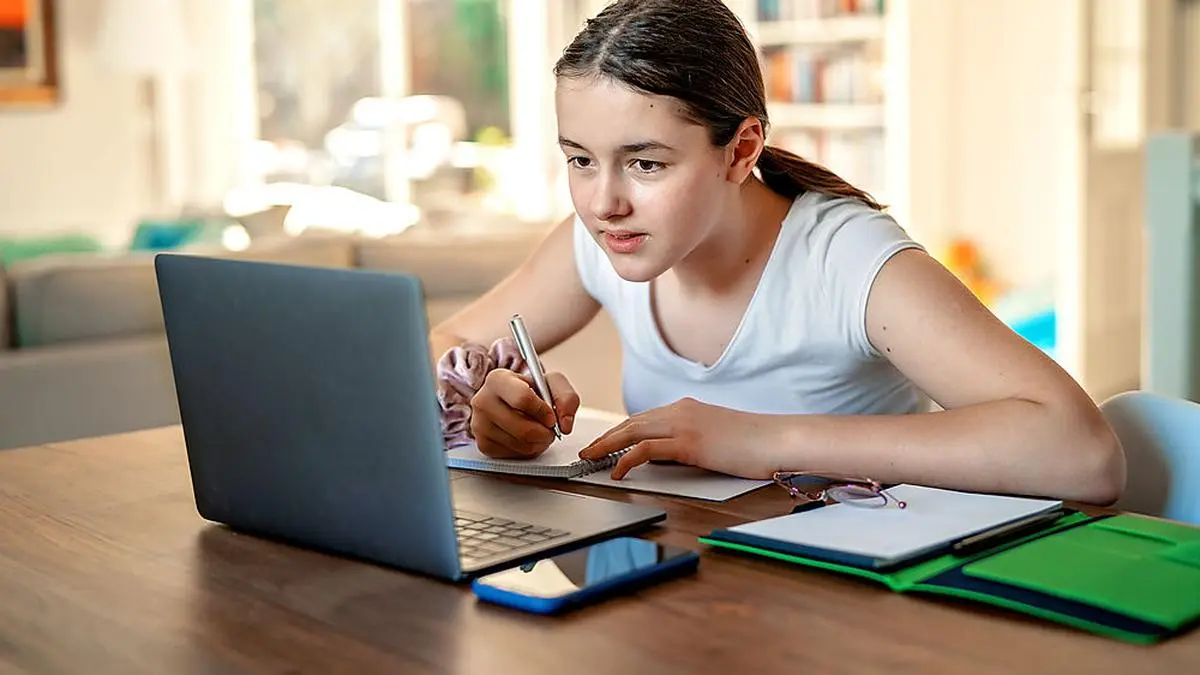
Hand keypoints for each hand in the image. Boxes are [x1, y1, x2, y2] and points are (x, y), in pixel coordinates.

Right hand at [469, 368, 580, 458]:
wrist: (510, 400)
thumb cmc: (529, 390)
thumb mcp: (551, 383)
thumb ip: (566, 398)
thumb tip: (565, 424)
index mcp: (498, 380)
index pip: (523, 399)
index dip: (543, 412)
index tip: (551, 416)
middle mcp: (483, 401)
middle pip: (522, 429)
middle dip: (545, 433)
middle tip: (551, 430)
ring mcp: (479, 425)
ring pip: (520, 444)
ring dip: (539, 443)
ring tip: (540, 432)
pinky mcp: (483, 444)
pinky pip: (513, 455)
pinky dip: (527, 450)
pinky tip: (527, 438)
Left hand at [578, 397, 771, 478]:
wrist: (778, 439)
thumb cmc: (755, 444)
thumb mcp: (716, 439)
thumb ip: (691, 443)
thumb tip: (670, 459)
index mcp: (687, 408)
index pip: (644, 419)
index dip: (621, 431)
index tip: (605, 443)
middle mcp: (680, 411)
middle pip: (631, 423)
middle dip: (606, 437)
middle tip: (587, 450)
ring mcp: (683, 424)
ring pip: (632, 432)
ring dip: (607, 446)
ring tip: (590, 458)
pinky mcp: (688, 442)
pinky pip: (646, 450)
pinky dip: (626, 459)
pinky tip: (617, 471)